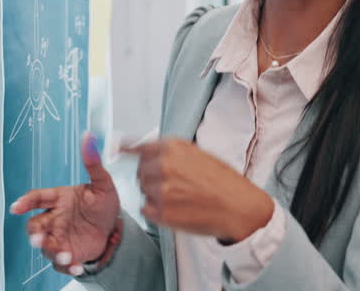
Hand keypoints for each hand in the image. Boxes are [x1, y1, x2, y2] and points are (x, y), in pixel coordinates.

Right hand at [10, 132, 119, 275]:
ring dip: (53, 251)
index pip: (38, 197)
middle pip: (35, 226)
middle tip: (39, 239)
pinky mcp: (66, 254)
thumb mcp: (103, 184)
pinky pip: (60, 263)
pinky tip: (76, 265)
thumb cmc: (103, 204)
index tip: (16, 207)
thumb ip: (93, 163)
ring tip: (66, 255)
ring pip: (45, 246)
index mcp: (59, 199)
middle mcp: (54, 219)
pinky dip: (67, 266)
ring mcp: (59, 238)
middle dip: (34, 234)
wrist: (115, 229)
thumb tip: (89, 137)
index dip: (25, 201)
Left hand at [124, 138, 273, 242]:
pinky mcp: (162, 213)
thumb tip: (141, 147)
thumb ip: (171, 152)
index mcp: (173, 147)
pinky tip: (175, 209)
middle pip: (140, 171)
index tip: (120, 151)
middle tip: (169, 184)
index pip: (141, 148)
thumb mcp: (199, 154)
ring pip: (143, 190)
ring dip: (154, 194)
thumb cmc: (223, 181)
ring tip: (178, 198)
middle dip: (150, 177)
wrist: (239, 206)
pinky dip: (155, 211)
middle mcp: (164, 166)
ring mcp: (162, 190)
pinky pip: (146, 209)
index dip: (135, 153)